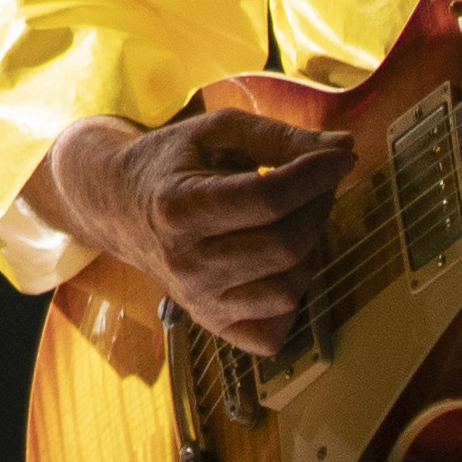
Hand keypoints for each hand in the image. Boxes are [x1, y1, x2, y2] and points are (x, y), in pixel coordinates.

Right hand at [40, 106, 350, 355]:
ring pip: (290, 289)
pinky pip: (276, 329)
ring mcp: (197, 300)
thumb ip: (278, 137)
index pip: (269, 198)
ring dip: (308, 249)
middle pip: (286, 245)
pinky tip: (279, 261)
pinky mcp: (210, 324)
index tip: (337, 157)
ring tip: (295, 218)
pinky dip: (291, 295)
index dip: (315, 175)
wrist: (117, 206)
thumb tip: (343, 149)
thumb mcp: (216, 132)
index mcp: (178, 208)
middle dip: (318, 207)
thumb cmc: (172, 164)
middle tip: (319, 182)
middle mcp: (184, 263)